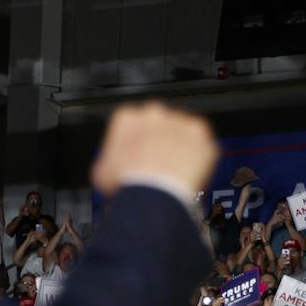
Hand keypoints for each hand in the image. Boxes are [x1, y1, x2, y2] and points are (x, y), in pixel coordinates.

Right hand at [94, 101, 217, 197]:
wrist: (153, 192)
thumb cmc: (129, 183)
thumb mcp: (103, 172)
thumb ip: (111, 160)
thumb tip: (113, 167)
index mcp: (127, 117)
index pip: (133, 126)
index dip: (137, 144)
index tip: (140, 157)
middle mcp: (153, 112)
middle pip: (159, 127)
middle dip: (160, 143)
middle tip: (159, 167)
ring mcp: (178, 120)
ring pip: (182, 134)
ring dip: (181, 149)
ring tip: (175, 173)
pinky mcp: (200, 132)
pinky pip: (202, 144)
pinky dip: (200, 158)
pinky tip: (190, 173)